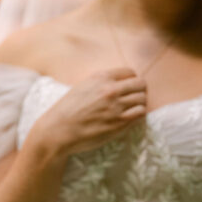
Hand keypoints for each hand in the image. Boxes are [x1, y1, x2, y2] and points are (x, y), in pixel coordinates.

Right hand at [27, 67, 147, 157]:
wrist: (59, 129)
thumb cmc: (68, 109)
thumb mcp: (83, 86)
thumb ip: (101, 83)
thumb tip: (117, 83)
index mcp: (101, 78)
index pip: (130, 72)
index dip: (132, 80)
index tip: (130, 87)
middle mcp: (110, 90)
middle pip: (140, 85)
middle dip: (140, 90)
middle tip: (135, 98)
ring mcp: (116, 107)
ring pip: (142, 100)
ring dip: (140, 104)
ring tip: (133, 109)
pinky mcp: (119, 123)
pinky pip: (139, 114)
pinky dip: (138, 115)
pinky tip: (131, 117)